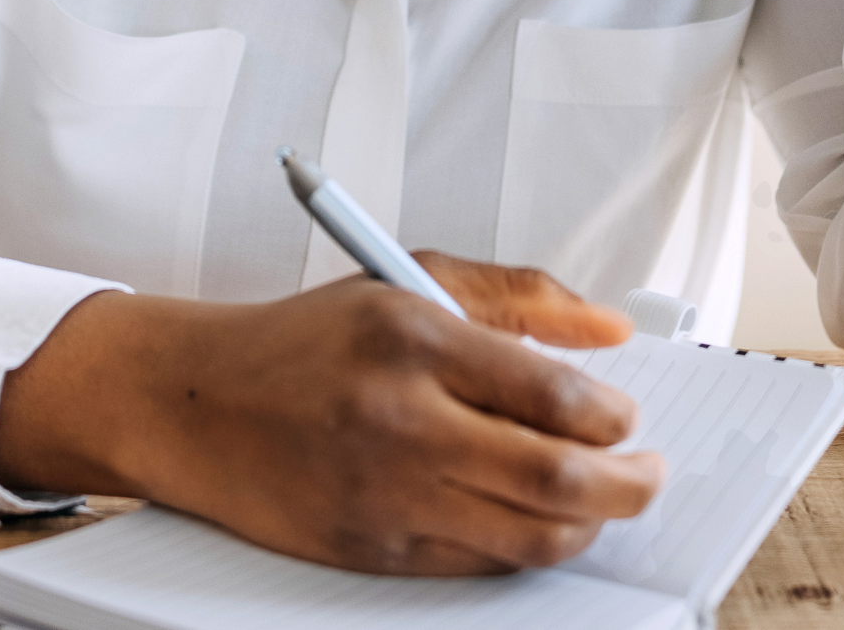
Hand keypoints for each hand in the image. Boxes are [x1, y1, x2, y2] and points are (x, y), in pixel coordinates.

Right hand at [0, 252, 664, 573]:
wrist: (194, 403)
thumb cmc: (306, 341)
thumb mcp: (408, 278)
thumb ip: (521, 296)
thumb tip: (611, 330)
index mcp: (418, 337)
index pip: (559, 395)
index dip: (618, 417)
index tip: (627, 416)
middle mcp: (404, 418)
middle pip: (561, 477)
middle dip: (632, 483)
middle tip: (650, 473)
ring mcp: (388, 492)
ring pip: (531, 536)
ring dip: (588, 524)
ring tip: (600, 499)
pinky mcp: (372, 547)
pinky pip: (480, 565)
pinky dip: (524, 547)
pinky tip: (532, 519)